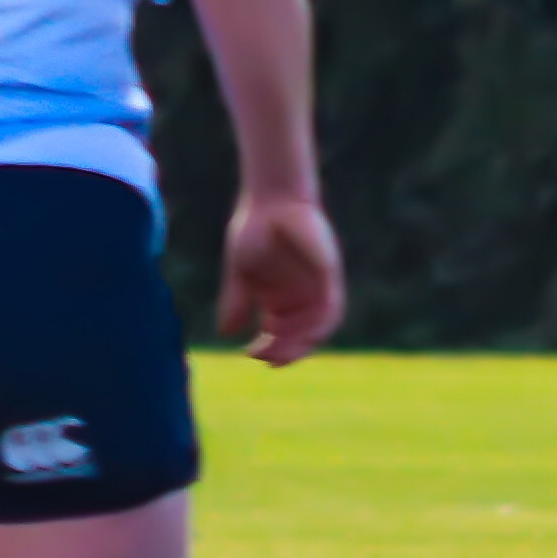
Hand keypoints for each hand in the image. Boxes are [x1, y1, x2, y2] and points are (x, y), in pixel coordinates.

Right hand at [218, 192, 343, 366]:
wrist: (272, 200)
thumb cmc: (254, 229)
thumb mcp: (240, 272)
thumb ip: (236, 302)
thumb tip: (225, 333)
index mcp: (279, 301)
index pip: (279, 336)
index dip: (269, 349)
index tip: (250, 354)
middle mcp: (300, 299)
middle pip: (299, 338)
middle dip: (284, 352)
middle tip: (266, 357)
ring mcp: (316, 289)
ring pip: (316, 329)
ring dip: (300, 344)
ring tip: (280, 350)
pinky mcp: (329, 277)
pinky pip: (331, 309)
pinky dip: (319, 325)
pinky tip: (304, 333)